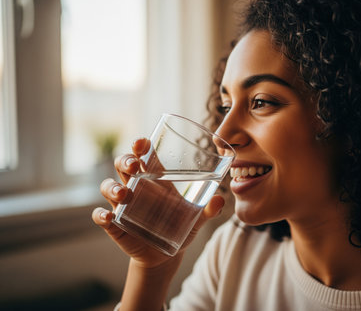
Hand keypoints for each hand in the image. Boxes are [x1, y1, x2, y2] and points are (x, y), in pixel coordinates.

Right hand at [92, 137, 224, 267]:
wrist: (165, 254)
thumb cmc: (179, 227)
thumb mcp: (195, 218)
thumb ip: (208, 209)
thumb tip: (221, 199)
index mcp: (155, 179)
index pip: (144, 155)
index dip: (140, 145)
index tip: (142, 142)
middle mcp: (136, 187)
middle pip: (123, 165)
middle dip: (125, 161)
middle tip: (134, 166)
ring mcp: (123, 205)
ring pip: (109, 187)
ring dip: (113, 187)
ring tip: (124, 195)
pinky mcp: (115, 224)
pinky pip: (101, 217)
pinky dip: (101, 216)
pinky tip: (108, 217)